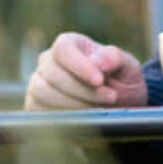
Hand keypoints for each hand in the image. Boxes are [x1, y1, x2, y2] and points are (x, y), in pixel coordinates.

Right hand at [27, 32, 148, 109]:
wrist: (118, 106)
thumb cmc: (121, 80)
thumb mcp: (127, 67)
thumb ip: (115, 59)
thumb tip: (99, 61)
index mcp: (70, 44)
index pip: (63, 48)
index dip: (79, 65)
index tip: (99, 81)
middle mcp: (49, 61)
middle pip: (54, 73)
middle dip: (83, 90)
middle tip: (110, 98)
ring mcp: (39, 82)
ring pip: (44, 92)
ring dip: (74, 104)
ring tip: (99, 110)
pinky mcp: (35, 104)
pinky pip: (39, 110)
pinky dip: (62, 117)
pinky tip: (84, 119)